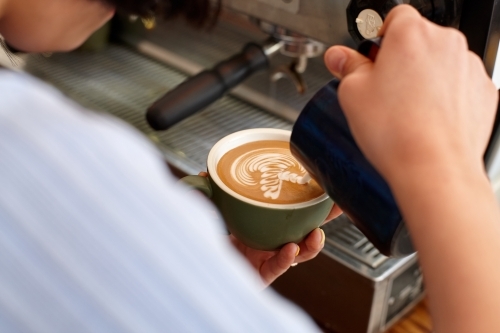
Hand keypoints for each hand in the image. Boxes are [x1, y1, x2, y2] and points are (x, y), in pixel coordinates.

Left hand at [197, 172, 341, 286]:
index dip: (309, 198)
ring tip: (316, 234)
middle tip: (339, 205)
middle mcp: (272, 240)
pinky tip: (290, 249)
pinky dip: (285, 258)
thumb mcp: (211, 215)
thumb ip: (210, 197)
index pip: (292, 209)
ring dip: (312, 244)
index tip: (324, 182)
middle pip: (307, 228)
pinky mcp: (263, 275)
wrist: (200, 270)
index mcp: (266, 224)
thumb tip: (205, 174)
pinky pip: (279, 267)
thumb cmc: (210, 243)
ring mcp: (270, 259)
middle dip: (325, 218)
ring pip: (301, 253)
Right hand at [324, 5, 497, 183]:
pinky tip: (425, 120)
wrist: (434, 168)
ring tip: (404, 112)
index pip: (394, 17)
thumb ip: (347, 67)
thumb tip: (340, 58)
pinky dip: (444, 97)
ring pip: (438, 64)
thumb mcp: (352, 94)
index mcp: (411, 34)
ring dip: (422, 79)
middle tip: (383, 91)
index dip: (379, 38)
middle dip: (400, 61)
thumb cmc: (397, 132)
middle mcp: (446, 43)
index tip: (372, 60)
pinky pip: (458, 86)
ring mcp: (469, 68)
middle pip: (417, 41)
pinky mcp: (483, 92)